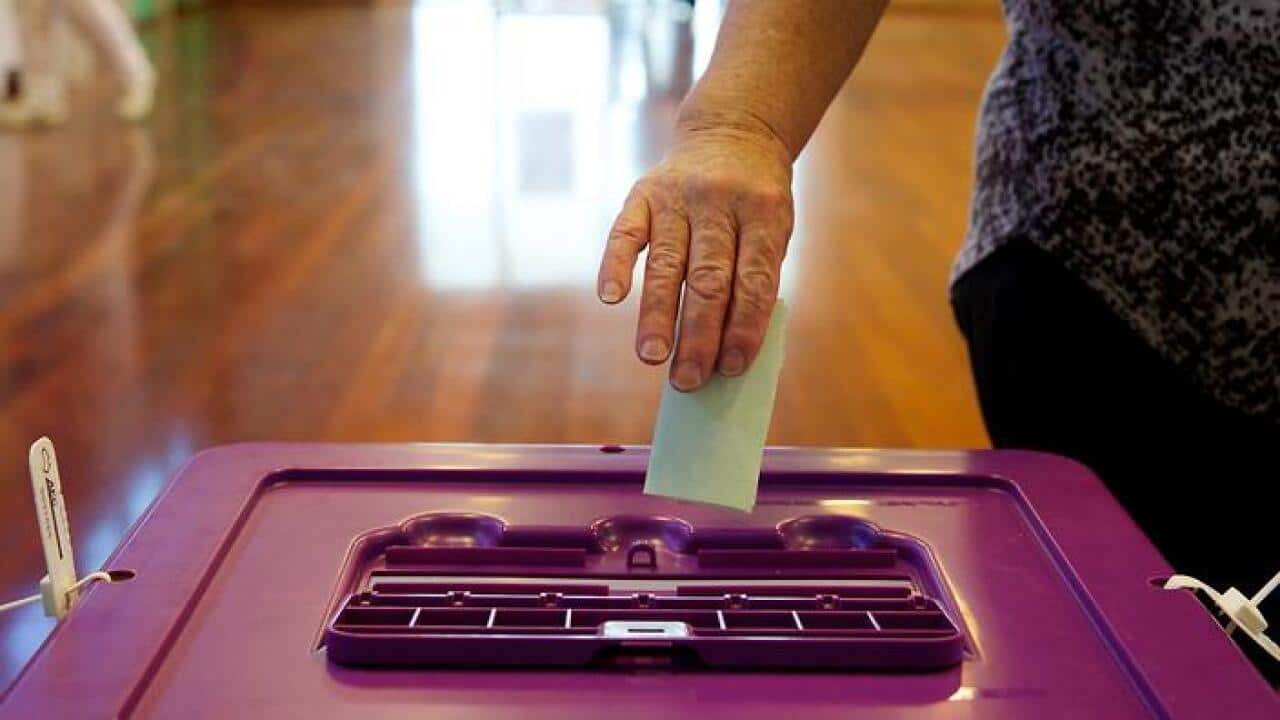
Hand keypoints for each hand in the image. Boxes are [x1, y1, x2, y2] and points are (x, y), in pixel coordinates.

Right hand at [597, 127, 793, 391]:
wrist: (732, 133)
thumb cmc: (755, 203)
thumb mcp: (773, 229)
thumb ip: (753, 280)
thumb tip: (726, 353)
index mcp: (764, 214)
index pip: (754, 281)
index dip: (744, 328)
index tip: (732, 369)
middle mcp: (719, 203)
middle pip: (709, 280)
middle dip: (699, 335)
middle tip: (689, 380)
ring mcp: (678, 197)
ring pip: (667, 265)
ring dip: (658, 315)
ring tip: (652, 357)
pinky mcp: (643, 193)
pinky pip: (625, 232)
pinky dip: (616, 264)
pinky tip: (610, 297)